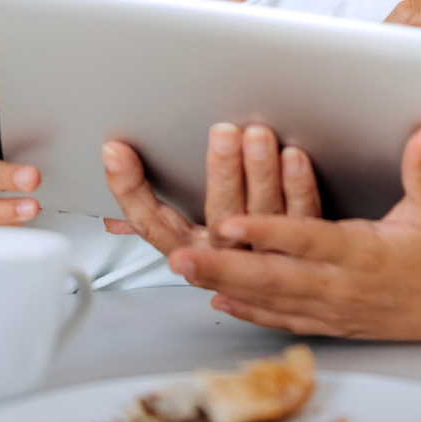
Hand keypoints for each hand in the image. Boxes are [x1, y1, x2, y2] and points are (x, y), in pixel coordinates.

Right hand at [103, 123, 322, 254]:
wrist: (300, 288)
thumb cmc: (236, 247)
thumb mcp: (190, 233)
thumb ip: (155, 206)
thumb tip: (114, 165)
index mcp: (192, 251)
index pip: (151, 223)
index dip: (129, 189)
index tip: (117, 152)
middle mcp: (228, 255)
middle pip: (219, 217)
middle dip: (221, 173)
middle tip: (223, 133)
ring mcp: (268, 254)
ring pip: (263, 215)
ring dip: (261, 173)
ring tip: (258, 136)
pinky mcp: (306, 248)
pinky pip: (303, 217)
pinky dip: (299, 186)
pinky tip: (294, 158)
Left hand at [169, 126, 420, 343]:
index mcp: (366, 252)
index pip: (310, 240)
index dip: (269, 233)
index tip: (232, 224)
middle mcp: (344, 285)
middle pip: (275, 277)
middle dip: (224, 266)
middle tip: (181, 256)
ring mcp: (336, 308)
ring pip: (271, 300)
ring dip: (226, 285)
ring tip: (185, 271)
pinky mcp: (335, 321)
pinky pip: (285, 318)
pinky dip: (250, 310)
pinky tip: (221, 299)